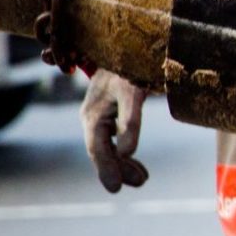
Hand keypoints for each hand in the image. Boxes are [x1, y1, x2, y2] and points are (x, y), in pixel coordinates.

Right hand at [81, 71, 149, 191]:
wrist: (125, 46)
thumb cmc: (127, 68)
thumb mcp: (131, 93)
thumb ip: (130, 122)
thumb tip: (128, 153)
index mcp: (92, 116)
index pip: (98, 149)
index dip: (106, 170)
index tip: (115, 189)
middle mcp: (92, 118)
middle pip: (101, 151)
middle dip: (118, 169)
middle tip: (140, 181)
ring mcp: (99, 116)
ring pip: (107, 148)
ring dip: (123, 164)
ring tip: (142, 178)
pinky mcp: (109, 114)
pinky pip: (112, 139)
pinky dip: (124, 152)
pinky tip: (135, 164)